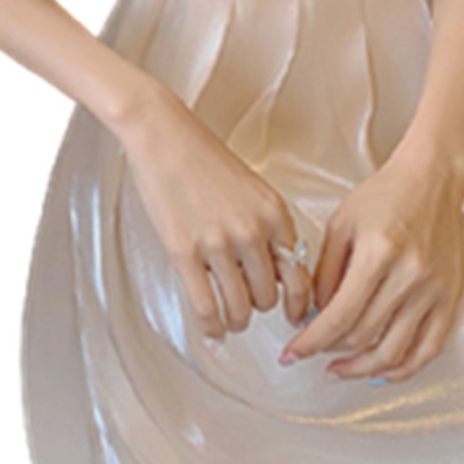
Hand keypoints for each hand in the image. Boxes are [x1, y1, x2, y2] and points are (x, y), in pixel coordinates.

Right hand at [120, 86, 312, 339]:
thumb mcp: (253, 189)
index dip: (299, 303)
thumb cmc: (203, 156)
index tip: (295, 314)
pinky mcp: (185, 253)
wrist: (164, 137)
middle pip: (268, 297)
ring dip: (236, 320)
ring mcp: (219, 244)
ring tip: (230, 318)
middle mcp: (253, 231)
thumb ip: (268, 228)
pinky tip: (211, 327)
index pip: (300, 275)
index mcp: (275, 213)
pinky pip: (206, 307)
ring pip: (240, 309)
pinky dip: (211, 326)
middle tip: (248, 304)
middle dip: (258, 306)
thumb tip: (274, 272)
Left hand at [279, 145, 463, 382]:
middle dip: (329, 351)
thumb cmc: (385, 195)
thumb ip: (325, 271)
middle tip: (310, 352)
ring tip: (338, 369)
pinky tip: (379, 371)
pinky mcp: (449, 298)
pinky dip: (403, 368)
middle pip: (364, 336)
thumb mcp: (341, 224)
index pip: (339, 316)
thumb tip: (313, 315)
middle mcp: (409, 276)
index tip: (293, 351)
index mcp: (378, 253)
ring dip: (361, 368)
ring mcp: (433, 291)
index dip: (311, 341)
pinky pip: (428, 349)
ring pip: (394, 352)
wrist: (432, 180)